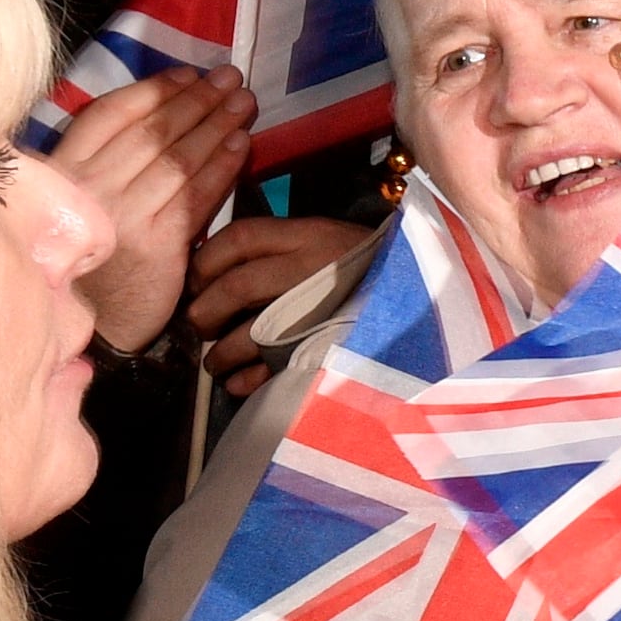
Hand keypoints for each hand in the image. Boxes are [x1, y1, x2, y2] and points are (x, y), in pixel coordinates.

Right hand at [64, 69, 253, 351]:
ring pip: (177, 158)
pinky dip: (223, 166)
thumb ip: (106, 160)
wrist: (92, 326)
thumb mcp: (80, 199)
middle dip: (196, 100)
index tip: (188, 75)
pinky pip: (198, 195)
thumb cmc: (89, 256)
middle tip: (229, 78)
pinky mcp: (157, 244)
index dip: (154, 90)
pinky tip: (242, 145)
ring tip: (243, 103)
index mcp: (63, 171)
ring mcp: (123, 216)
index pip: (111, 114)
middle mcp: (89, 188)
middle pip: (151, 131)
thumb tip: (162, 109)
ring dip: (216, 125)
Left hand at [189, 213, 368, 393]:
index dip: (206, 260)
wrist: (426, 296)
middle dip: (205, 310)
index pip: (239, 237)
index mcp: (308, 236)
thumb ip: (281, 246)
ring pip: (251, 333)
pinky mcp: (329, 350)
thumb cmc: (367, 268)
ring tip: (214, 363)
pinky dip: (248, 380)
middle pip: (236, 286)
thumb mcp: (326, 238)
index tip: (194, 279)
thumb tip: (220, 267)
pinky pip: (276, 370)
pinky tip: (238, 384)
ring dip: (221, 353)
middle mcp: (310, 270)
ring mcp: (319, 313)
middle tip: (198, 323)